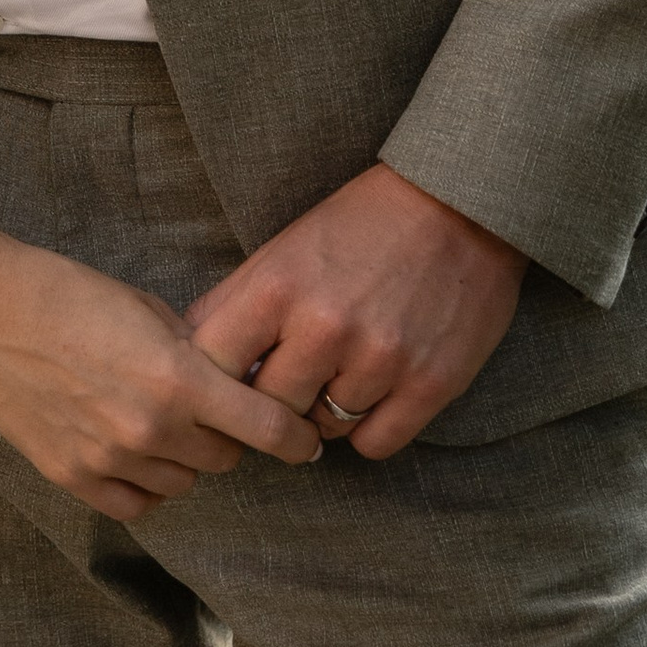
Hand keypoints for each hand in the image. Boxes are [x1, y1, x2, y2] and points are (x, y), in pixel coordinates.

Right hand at [0, 235, 324, 520]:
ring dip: (183, 459)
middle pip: (225, 459)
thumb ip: (194, 353)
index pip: (266, 430)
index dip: (295, 439)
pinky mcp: (74, 478)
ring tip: (156, 421)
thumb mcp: (146, 309)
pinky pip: (138, 503)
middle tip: (206, 410)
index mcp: (177, 378)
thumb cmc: (67, 294)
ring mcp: (110, 459)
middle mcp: (150, 427)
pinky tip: (131, 450)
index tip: (306, 442)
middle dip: (226, 436)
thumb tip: (234, 382)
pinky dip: (145, 483)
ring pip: (183, 483)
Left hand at [183, 164, 526, 459]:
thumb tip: (189, 355)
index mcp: (278, 286)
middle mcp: (325, 327)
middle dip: (275, 402)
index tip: (227, 384)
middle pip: (269, 410)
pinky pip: (374, 444)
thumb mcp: (285, 248)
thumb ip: (237, 304)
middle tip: (291, 383)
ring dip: (326, 412)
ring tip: (342, 371)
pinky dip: (369, 428)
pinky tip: (374, 394)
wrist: (457, 202)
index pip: (213, 366)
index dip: (213, 381)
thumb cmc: (360, 224)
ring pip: (323, 430)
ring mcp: (380, 359)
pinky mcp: (430, 384)